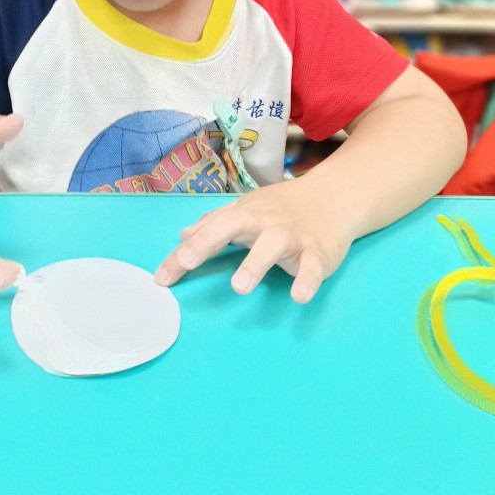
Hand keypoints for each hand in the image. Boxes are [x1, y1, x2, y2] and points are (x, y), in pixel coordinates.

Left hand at [154, 179, 352, 302]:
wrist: (332, 198)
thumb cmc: (281, 208)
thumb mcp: (246, 211)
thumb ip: (215, 224)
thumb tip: (183, 235)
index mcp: (244, 214)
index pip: (208, 229)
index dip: (184, 252)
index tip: (162, 277)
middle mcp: (264, 222)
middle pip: (233, 225)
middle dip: (209, 241)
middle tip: (189, 260)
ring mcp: (292, 236)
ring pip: (272, 246)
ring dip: (256, 263)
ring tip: (239, 285)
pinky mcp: (318, 252)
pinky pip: (313, 266)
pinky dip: (307, 280)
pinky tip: (299, 295)